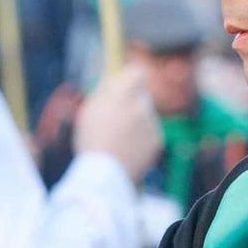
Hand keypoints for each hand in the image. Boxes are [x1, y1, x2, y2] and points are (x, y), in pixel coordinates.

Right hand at [73, 63, 164, 183]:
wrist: (105, 174)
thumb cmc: (92, 141)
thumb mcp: (90, 110)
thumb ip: (104, 89)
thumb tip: (113, 74)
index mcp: (121, 95)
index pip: (137, 73)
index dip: (131, 78)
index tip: (124, 83)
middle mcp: (141, 105)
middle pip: (142, 95)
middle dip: (132, 102)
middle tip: (117, 116)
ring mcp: (152, 123)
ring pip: (146, 114)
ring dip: (136, 121)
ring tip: (119, 139)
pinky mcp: (158, 139)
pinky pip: (151, 131)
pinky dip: (142, 138)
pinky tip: (128, 149)